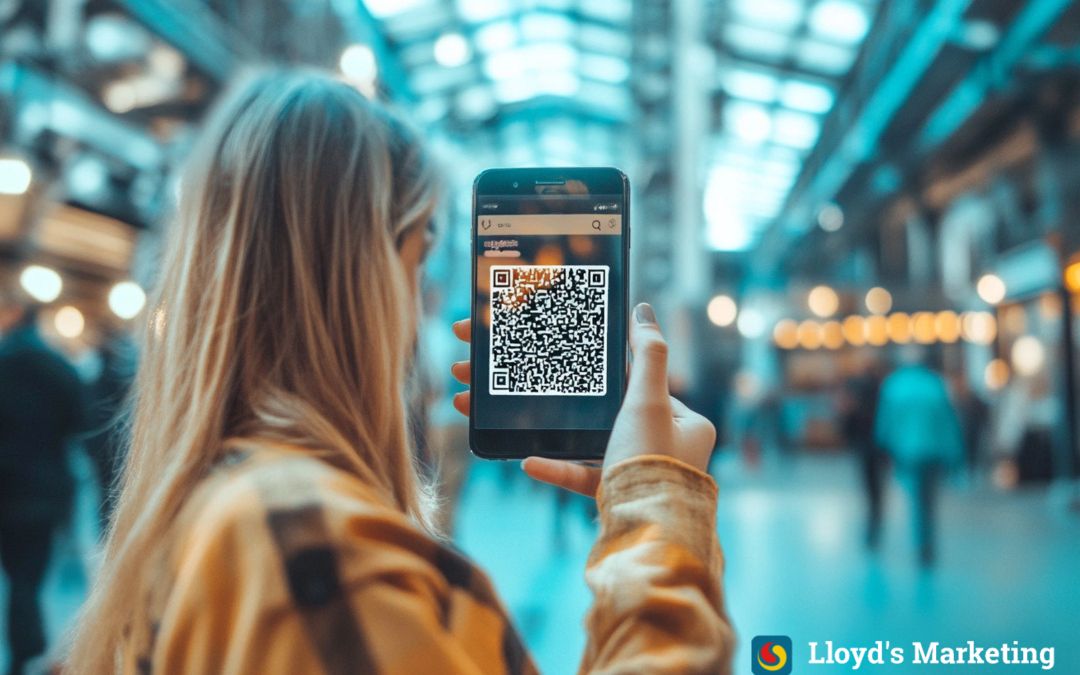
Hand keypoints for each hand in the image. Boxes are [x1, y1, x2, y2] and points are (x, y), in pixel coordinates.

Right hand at [450, 303, 715, 496]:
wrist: (647, 533)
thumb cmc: (652, 464)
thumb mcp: (649, 401)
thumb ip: (648, 355)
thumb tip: (644, 311)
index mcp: (686, 423)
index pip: (647, 385)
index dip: (610, 370)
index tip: (577, 358)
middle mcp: (668, 447)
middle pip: (612, 412)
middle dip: (572, 402)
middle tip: (542, 388)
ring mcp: (642, 472)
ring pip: (593, 443)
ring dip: (558, 434)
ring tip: (523, 420)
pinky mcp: (618, 496)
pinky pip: (584, 475)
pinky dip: (558, 468)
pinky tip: (529, 462)